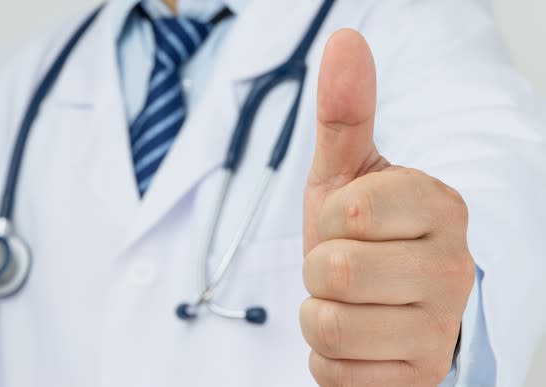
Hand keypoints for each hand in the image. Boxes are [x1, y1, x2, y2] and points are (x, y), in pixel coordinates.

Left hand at [300, 30, 474, 385]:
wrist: (382, 309)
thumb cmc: (362, 238)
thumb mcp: (348, 176)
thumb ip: (347, 113)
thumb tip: (345, 39)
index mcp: (439, 206)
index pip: (350, 212)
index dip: (330, 222)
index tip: (349, 225)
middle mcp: (451, 267)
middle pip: (333, 271)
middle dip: (318, 271)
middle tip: (342, 270)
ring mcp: (440, 330)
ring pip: (328, 327)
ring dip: (319, 316)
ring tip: (348, 305)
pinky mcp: (420, 379)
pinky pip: (336, 374)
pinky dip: (329, 359)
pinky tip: (358, 342)